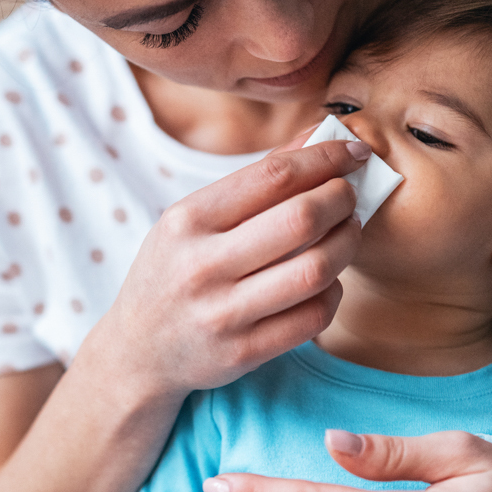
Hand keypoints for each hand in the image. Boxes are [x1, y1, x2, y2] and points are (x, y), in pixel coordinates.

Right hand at [85, 136, 370, 397]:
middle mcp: (202, 266)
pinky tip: (328, 280)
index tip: (353, 153)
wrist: (138, 351)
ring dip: (347, 245)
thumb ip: (253, 182)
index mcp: (188, 221)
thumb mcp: (191, 221)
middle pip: (301, 219)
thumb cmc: (172, 273)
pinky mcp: (243, 353)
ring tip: (347, 233)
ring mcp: (223, 314)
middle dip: (342, 199)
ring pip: (315, 270)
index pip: (274, 176)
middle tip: (350, 196)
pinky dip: (334, 292)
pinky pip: (313, 317)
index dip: (326, 159)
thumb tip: (317, 138)